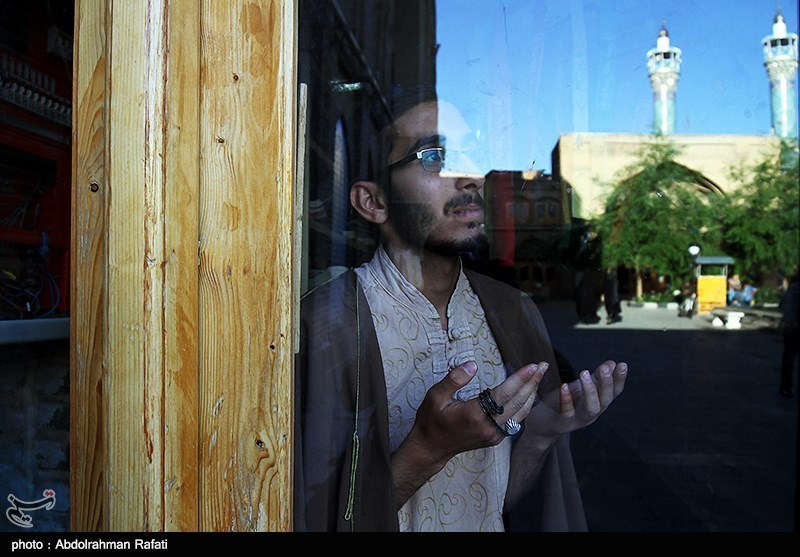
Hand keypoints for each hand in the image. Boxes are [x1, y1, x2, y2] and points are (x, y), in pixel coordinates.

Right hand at [390, 360, 546, 506]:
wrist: (431, 448)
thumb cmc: (431, 419)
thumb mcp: (435, 396)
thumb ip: (454, 379)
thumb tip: (472, 365)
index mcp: (474, 414)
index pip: (504, 393)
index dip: (520, 378)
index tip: (532, 365)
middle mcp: (487, 426)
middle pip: (517, 402)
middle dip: (532, 383)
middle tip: (543, 366)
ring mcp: (493, 435)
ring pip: (520, 413)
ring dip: (531, 394)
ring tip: (539, 377)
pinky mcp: (495, 439)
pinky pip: (515, 421)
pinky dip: (524, 406)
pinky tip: (528, 394)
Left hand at [527, 360, 628, 436]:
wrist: (543, 424)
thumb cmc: (563, 404)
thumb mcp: (580, 388)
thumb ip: (595, 378)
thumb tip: (612, 363)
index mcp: (598, 403)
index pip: (614, 392)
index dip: (619, 379)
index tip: (623, 365)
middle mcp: (592, 413)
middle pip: (605, 400)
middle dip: (606, 384)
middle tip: (605, 368)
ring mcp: (578, 419)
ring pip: (590, 408)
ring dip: (590, 391)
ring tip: (585, 374)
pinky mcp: (563, 423)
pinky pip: (567, 413)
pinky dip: (567, 400)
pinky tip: (565, 386)